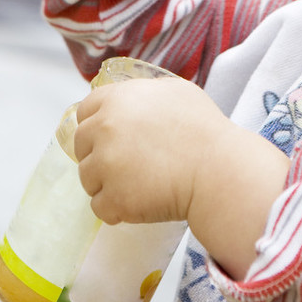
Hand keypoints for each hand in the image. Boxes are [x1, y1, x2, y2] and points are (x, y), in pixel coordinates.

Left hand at [72, 77, 225, 224]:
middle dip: (99, 155)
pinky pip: (100, 207)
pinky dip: (117, 209)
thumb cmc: (205, 130)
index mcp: (117, 100)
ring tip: (139, 185)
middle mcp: (105, 128)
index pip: (85, 111)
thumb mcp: (175, 92)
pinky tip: (139, 203)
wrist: (219, 170)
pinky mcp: (114, 198)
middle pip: (82, 146)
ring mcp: (106, 165)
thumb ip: (143, 93)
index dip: (96, 125)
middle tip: (127, 166)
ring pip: (88, 179)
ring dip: (107, 184)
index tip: (109, 138)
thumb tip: (129, 100)